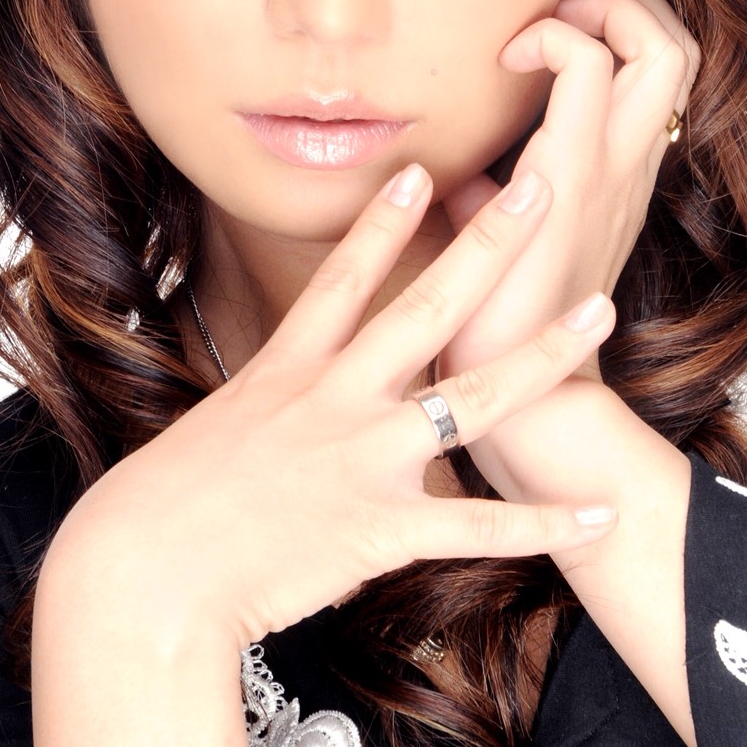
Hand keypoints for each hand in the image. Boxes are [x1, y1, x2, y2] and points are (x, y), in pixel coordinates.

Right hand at [44, 163, 617, 654]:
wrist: (146, 575)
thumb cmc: (166, 505)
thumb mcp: (220, 428)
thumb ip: (273, 404)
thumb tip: (295, 395)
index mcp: (289, 369)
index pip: (345, 278)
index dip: (385, 221)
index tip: (420, 170)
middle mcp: (336, 398)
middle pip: (426, 308)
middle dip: (489, 247)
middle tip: (540, 190)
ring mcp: (365, 458)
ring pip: (474, 397)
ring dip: (543, 355)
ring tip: (600, 313)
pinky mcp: (383, 527)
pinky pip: (479, 525)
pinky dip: (543, 524)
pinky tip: (596, 514)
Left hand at [436, 0, 698, 504]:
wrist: (522, 405)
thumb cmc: (508, 327)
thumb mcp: (510, 248)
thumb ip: (495, 201)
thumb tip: (456, 175)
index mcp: (619, 177)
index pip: (665, 68)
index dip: (622, 23)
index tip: (546, 32)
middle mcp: (629, 168)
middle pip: (680, 44)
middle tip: (561, 9)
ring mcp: (609, 173)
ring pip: (657, 49)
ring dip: (603, 10)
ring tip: (542, 26)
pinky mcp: (567, 182)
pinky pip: (585, 75)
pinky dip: (552, 39)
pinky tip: (504, 64)